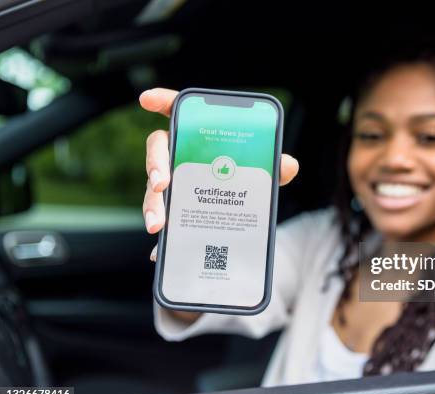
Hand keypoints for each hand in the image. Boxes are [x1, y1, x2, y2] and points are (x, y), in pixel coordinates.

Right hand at [140, 88, 298, 260]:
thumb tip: (288, 165)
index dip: (161, 101)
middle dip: (154, 165)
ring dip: (152, 206)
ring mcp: (174, 183)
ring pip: (153, 189)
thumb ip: (275, 165)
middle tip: (161, 184)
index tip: (146, 99)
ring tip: (158, 225)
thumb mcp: (262, 171)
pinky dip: (162, 240)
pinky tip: (161, 253)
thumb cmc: (247, 177)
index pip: (177, 111)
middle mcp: (180, 155)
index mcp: (198, 135)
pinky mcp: (175, 209)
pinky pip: (165, 221)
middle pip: (158, 151)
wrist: (245, 210)